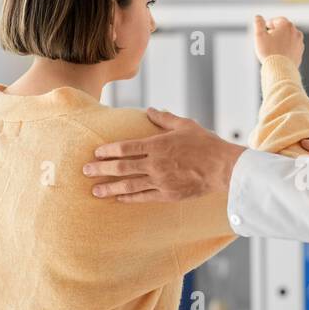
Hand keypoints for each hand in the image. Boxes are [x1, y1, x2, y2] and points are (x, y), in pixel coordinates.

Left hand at [84, 108, 243, 201]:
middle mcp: (156, 164)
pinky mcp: (168, 194)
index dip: (108, 150)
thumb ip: (164, 119)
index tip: (95, 152)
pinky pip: (144, 197)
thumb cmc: (206, 144)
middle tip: (85, 171)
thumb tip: (149, 110)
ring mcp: (161, 181)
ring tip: (95, 190)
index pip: (125, 147)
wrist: (223, 168)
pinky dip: (129, 198)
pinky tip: (118, 198)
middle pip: (122, 167)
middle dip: (101, 169)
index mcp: (158, 145)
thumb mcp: (185, 125)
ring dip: (110, 187)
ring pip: (129, 185)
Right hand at [253, 14, 303, 63]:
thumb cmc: (269, 52)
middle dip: (276, 31)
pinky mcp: (300, 53)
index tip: (265, 28)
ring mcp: (300, 43)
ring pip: (289, 38)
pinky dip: (286, 47)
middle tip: (268, 37)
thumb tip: (258, 17)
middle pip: (284, 28)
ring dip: (282, 39)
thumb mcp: (259, 36)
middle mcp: (296, 32)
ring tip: (273, 46)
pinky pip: (292, 47)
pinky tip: (279, 53)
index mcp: (287, 25)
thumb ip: (258, 24)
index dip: (270, 23)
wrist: (280, 69)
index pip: (277, 20)